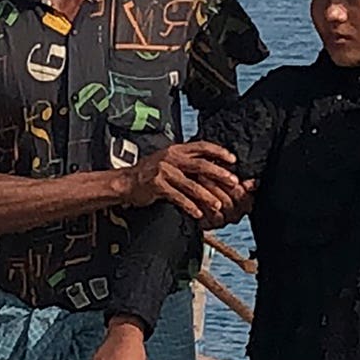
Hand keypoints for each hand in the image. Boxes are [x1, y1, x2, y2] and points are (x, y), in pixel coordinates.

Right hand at [129, 142, 246, 224]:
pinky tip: (198, 214)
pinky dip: (189, 206)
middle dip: (219, 173)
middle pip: (200, 164)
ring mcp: (163, 171)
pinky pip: (177, 197)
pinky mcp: (157, 185)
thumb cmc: (150, 173)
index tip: (233, 160)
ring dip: (206, 195)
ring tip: (218, 204)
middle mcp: (171, 157)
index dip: (219, 152)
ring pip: (190, 184)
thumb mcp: (168, 160)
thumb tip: (211, 166)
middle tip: (233, 182)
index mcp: (176, 149)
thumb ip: (187, 161)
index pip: (202, 146)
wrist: (126, 182)